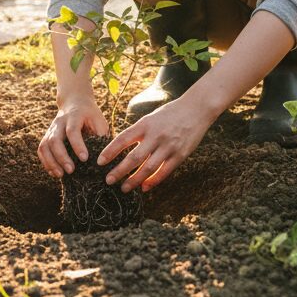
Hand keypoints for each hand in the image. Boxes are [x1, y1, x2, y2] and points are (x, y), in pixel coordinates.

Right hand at [37, 95, 108, 178]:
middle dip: (61, 157)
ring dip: (51, 162)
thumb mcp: (99, 120)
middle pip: (55, 139)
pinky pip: (41, 150)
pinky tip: (54, 172)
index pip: (72, 131)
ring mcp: (51, 129)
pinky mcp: (47, 136)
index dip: (77, 145)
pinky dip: (46, 162)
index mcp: (74, 116)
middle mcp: (59, 122)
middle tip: (71, 171)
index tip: (85, 159)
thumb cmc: (90, 114)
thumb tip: (102, 157)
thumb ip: (100, 135)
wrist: (75, 101)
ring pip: (44, 146)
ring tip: (60, 175)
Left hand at [97, 96, 213, 193]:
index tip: (99, 162)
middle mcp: (156, 135)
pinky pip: (164, 171)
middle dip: (119, 171)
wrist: (196, 108)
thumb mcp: (151, 117)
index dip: (110, 151)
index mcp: (145, 124)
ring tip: (124, 188)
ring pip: (148, 168)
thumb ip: (138, 131)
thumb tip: (122, 147)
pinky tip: (144, 187)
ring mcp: (168, 146)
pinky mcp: (180, 155)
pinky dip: (153, 181)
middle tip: (108, 181)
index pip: (123, 139)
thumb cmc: (170, 113)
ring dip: (134, 180)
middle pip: (134, 157)